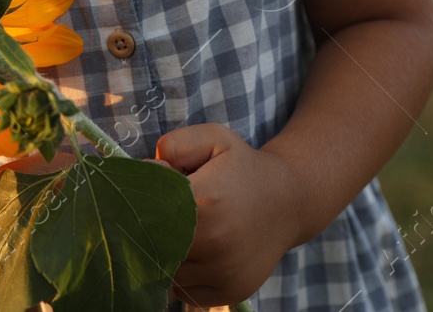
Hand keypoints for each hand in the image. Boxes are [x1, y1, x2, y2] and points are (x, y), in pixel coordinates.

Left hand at [155, 123, 301, 307]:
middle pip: (154, 246)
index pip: (146, 213)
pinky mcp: (231, 292)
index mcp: (205, 202)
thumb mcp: (214, 139)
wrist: (290, 200)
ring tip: (187, 233)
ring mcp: (224, 272)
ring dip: (168, 256)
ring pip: (168, 273)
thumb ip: (176, 145)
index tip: (151, 196)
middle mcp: (215, 243)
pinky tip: (197, 254)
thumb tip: (148, 169)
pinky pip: (186, 292)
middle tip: (164, 216)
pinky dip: (184, 278)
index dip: (143, 204)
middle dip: (152, 232)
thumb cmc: (243, 167)